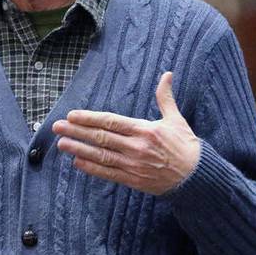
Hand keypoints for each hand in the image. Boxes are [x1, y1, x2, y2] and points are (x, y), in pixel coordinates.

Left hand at [53, 72, 200, 194]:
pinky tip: (77, 162)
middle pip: (101, 137)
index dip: (89, 118)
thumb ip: (165, 97)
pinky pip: (108, 173)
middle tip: (56, 127)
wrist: (198, 178)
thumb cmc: (185, 145)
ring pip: (101, 155)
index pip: (110, 121)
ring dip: (79, 149)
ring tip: (61, 143)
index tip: (71, 115)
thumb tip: (167, 74)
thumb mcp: (176, 119)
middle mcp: (136, 147)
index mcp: (144, 129)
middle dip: (76, 131)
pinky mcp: (133, 180)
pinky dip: (92, 168)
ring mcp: (134, 165)